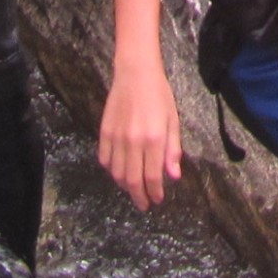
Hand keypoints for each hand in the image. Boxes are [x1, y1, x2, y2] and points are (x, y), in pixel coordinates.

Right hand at [98, 63, 183, 209]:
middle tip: (144, 204)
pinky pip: (105, 160)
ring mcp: (117, 138)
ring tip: (133, 188)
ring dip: (125, 186)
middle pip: (133, 180)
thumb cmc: (159, 95)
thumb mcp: (173, 120)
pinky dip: (112, 170)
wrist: (135, 73)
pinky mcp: (104, 133)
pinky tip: (119, 171)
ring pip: (118, 174)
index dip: (154, 192)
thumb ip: (172, 150)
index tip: (156, 200)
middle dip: (139, 196)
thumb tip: (173, 176)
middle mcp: (134, 142)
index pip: (153, 177)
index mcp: (155, 139)